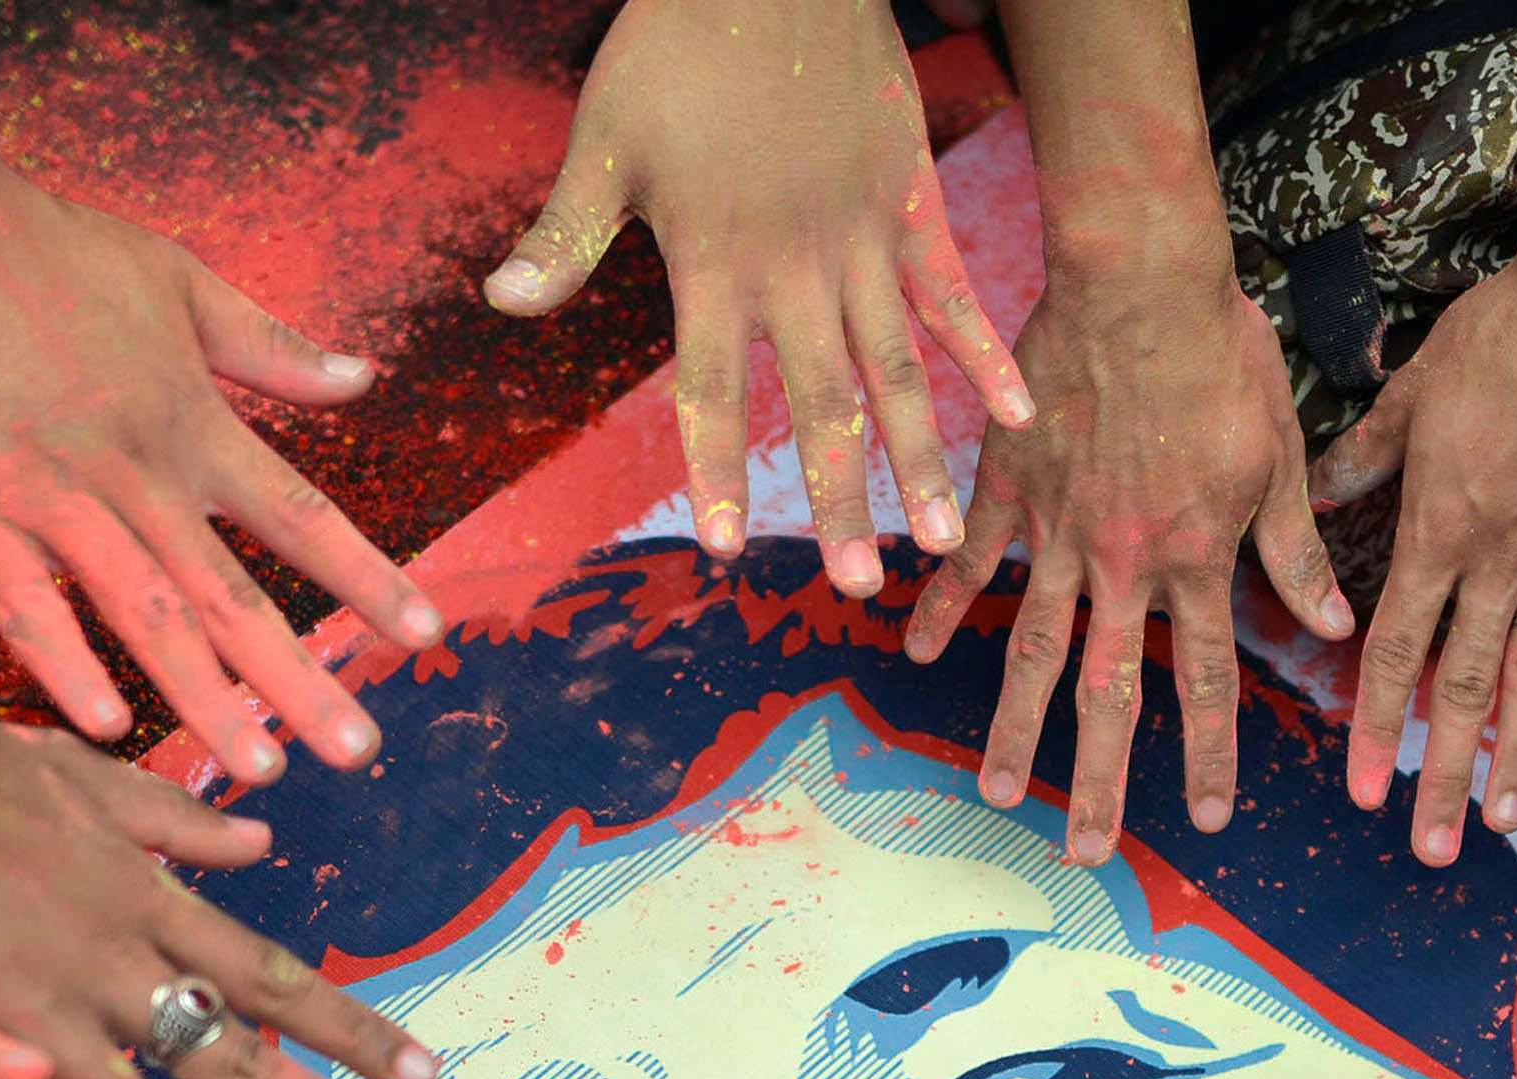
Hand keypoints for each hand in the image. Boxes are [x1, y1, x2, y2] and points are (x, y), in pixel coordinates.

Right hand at [0, 165, 441, 776]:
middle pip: (234, 592)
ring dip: (205, 695)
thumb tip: (362, 379)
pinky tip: (107, 727)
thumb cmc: (42, 242)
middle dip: (299, 679)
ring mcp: (51, 494)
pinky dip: (64, 661)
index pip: (300, 514)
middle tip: (360, 754)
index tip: (426, 636)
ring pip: (144, 612)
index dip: (367, 577)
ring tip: (261, 769)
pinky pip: (22, 600)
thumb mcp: (177, 277)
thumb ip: (270, 344)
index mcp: (191, 422)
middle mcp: (136, 471)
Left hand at [485, 0, 1029, 591]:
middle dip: (840, 500)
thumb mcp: (603, 137)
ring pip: (895, 369)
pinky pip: (954, 294)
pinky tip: (1016, 417)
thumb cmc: (676, 45)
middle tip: (859, 586)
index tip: (730, 551)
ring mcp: (862, 240)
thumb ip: (563, 237)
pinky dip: (984, 354)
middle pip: (820, 404)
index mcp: (713, 260)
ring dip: (919, 458)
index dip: (719, 471)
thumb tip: (499, 308)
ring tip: (942, 540)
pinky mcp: (910, 205)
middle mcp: (795, 266)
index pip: (711, 391)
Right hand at [905, 249, 1346, 858]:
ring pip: (1035, 650)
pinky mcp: (1009, 487)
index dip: (1208, 755)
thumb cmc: (1221, 355)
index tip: (1205, 819)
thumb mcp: (1280, 454)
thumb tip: (1333, 628)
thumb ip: (1296, 551)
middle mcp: (1126, 564)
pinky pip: (973, 560)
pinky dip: (945, 607)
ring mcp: (1061, 531)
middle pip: (1109, 695)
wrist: (1140, 277)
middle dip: (1099, 782)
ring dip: (1015, 730)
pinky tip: (920, 657)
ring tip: (998, 795)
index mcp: (1198, 560)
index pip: (1206, 683)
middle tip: (1084, 853)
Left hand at [1312, 243, 1516, 863]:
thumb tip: (1318, 493)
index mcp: (1440, 532)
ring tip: (1506, 818)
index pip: (1398, 654)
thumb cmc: (1501, 332)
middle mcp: (1501, 560)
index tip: (1366, 795)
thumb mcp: (1411, 391)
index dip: (1378, 730)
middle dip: (1444, 775)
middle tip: (1433, 849)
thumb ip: (1364, 455)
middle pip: (1464, 688)